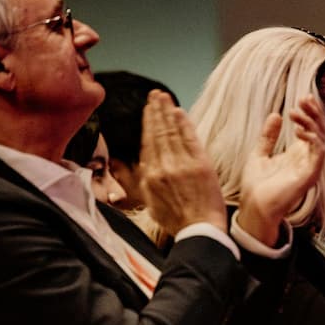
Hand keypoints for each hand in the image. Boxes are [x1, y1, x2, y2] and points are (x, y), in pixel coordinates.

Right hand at [136, 90, 225, 235]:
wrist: (199, 230)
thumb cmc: (176, 220)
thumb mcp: (148, 202)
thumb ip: (136, 180)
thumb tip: (124, 163)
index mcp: (149, 175)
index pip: (147, 143)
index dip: (147, 124)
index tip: (147, 110)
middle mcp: (162, 167)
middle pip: (157, 133)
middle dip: (155, 111)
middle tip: (154, 94)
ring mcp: (181, 165)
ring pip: (171, 132)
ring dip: (166, 112)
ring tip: (163, 97)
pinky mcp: (200, 165)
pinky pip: (189, 138)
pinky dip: (183, 124)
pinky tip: (179, 111)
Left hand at [236, 95, 324, 246]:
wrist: (254, 207)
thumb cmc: (257, 186)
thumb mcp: (259, 154)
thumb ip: (268, 136)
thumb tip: (275, 115)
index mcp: (297, 154)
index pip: (311, 129)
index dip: (310, 113)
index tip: (302, 98)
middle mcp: (307, 159)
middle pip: (319, 131)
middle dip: (314, 113)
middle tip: (305, 99)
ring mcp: (310, 167)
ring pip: (321, 140)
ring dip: (311, 123)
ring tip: (296, 112)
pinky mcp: (310, 175)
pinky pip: (318, 154)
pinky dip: (312, 140)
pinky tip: (299, 131)